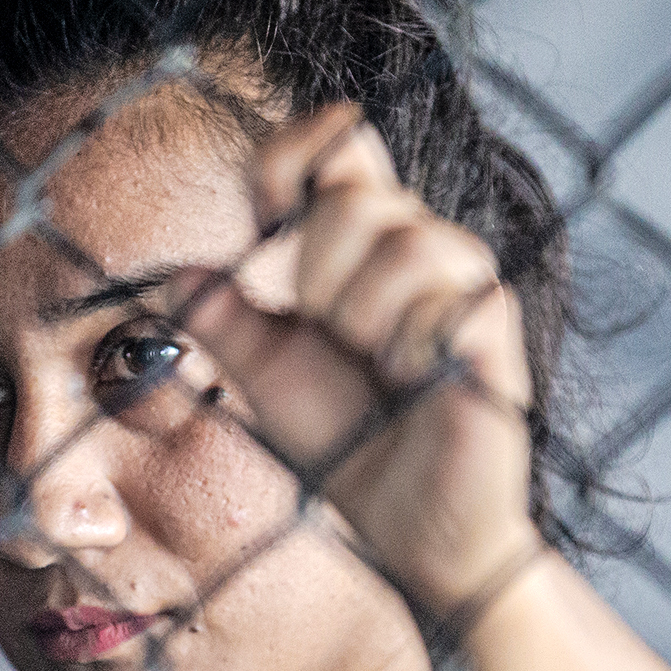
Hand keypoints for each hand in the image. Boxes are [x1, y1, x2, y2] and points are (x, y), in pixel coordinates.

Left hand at [170, 104, 539, 614]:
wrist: (406, 524)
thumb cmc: (349, 443)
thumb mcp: (267, 375)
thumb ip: (225, 322)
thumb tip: (175, 275)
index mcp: (364, 247)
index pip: (341, 146)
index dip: (294, 152)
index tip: (262, 210)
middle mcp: (421, 250)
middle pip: (356, 197)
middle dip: (318, 272)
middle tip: (330, 333)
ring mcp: (463, 286)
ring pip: (408, 239)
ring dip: (366, 313)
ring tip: (374, 362)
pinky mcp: (495, 331)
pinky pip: (452, 300)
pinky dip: (410, 347)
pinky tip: (411, 381)